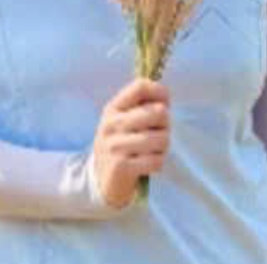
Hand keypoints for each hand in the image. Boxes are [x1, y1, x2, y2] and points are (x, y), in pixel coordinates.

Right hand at [91, 77, 171, 208]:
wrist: (101, 179)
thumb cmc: (121, 143)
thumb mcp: (123, 120)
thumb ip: (141, 105)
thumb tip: (165, 95)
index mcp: (113, 108)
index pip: (140, 87)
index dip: (159, 92)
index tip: (165, 103)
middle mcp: (112, 124)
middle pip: (157, 112)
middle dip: (166, 124)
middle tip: (158, 132)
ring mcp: (115, 145)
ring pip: (161, 138)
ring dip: (163, 146)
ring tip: (154, 150)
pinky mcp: (122, 167)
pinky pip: (156, 160)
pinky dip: (158, 162)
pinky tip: (149, 163)